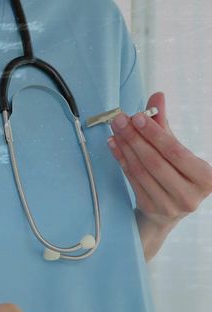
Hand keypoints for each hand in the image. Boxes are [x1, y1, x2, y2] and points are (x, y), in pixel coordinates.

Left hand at [106, 92, 211, 259]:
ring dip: (125, 148)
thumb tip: (157, 96)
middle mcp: (189, 195)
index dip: (154, 134)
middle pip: (156, 162)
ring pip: (141, 171)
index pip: (175, 152)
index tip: (138, 116)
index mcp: (205, 178)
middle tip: (120, 120)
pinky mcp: (150, 208)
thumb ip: (165, 125)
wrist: (167, 211)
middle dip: (135, 138)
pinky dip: (121, 160)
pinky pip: (132, 179)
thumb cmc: (176, 174)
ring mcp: (168, 205)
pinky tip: (114, 145)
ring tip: (115, 130)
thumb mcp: (176, 150)